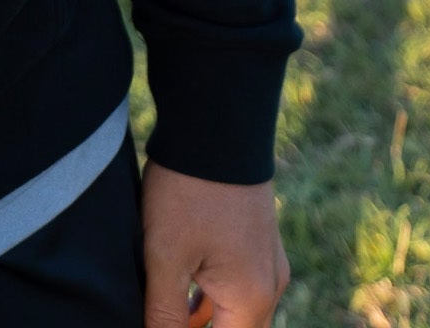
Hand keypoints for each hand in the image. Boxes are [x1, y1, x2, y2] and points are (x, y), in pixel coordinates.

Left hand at [139, 160, 287, 326]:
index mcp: (252, 298)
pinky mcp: (257, 238)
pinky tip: (181, 293)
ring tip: (163, 310)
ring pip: (235, 310)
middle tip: (161, 317)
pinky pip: (238, 284)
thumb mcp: (165, 256)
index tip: (160, 324)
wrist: (216, 122)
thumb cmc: (188, 191)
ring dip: (203, 318)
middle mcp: (269, 284)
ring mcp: (267, 259)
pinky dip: (211, 296)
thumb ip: (164, 314)